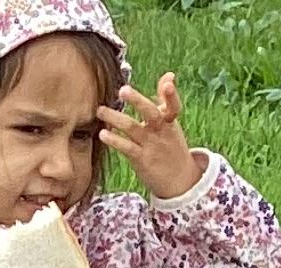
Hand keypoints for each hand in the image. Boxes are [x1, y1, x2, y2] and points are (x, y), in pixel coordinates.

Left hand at [99, 71, 199, 198]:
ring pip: (132, 128)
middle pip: (150, 113)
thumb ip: (165, 99)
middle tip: (123, 90)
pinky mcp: (142, 160)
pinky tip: (103, 134)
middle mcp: (161, 131)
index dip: (171, 95)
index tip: (169, 82)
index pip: (173, 105)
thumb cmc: (170, 145)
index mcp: (170, 120)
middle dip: (137, 101)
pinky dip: (114, 140)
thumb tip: (169, 75)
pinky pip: (126, 148)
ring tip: (100, 110)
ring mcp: (151, 145)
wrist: (179, 180)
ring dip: (115, 118)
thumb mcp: (171, 123)